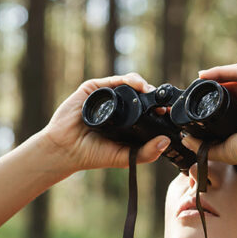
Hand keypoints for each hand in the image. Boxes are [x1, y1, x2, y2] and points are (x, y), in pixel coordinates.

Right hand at [40, 73, 170, 171]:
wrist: (66, 148)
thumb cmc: (92, 155)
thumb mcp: (124, 157)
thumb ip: (146, 153)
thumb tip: (166, 142)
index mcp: (126, 124)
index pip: (147, 112)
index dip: (160, 111)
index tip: (170, 114)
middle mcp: (118, 109)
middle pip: (141, 97)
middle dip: (154, 98)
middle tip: (164, 104)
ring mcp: (107, 98)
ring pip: (131, 86)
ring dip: (145, 87)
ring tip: (152, 93)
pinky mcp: (95, 88)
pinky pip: (116, 80)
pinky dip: (130, 80)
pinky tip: (139, 86)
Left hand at [182, 63, 236, 168]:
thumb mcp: (224, 148)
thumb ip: (205, 145)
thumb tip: (185, 140)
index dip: (219, 97)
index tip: (201, 100)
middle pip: (236, 85)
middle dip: (216, 85)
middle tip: (197, 88)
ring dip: (217, 75)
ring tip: (199, 79)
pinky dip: (221, 71)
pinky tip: (205, 76)